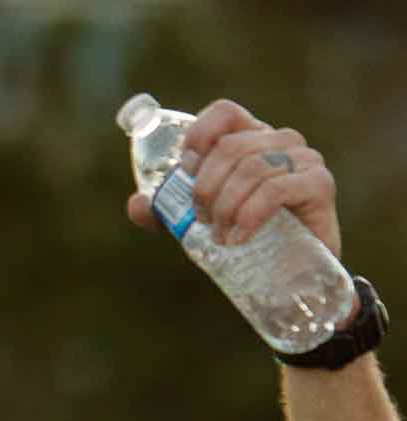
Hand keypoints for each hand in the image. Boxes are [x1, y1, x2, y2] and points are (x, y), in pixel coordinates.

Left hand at [126, 98, 340, 259]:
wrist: (289, 274)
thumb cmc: (242, 237)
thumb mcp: (198, 222)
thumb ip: (165, 212)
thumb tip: (136, 204)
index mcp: (250, 138)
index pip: (223, 112)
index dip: (198, 137)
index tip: (185, 173)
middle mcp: (280, 141)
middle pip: (230, 147)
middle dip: (205, 189)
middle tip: (202, 221)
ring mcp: (304, 159)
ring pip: (250, 169)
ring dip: (225, 207)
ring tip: (220, 236)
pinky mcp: (318, 184)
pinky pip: (275, 189)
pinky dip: (248, 216)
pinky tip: (238, 238)